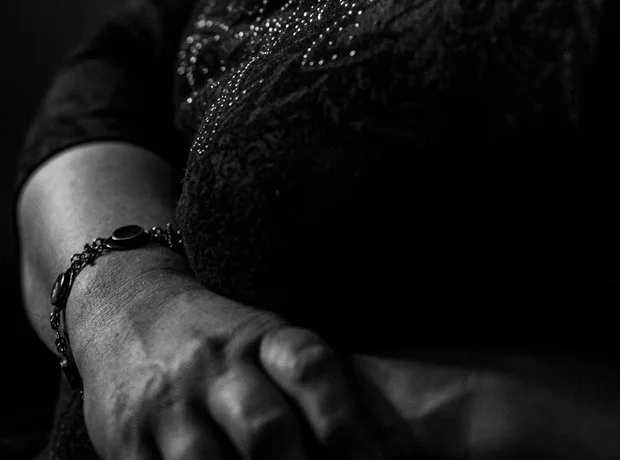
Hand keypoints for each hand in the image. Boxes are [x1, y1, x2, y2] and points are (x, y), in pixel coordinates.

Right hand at [73, 273, 384, 457]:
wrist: (122, 302)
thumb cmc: (217, 337)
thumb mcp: (265, 338)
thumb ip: (309, 384)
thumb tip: (375, 439)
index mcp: (262, 337)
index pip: (312, 369)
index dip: (347, 421)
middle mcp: (217, 366)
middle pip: (266, 429)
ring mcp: (170, 404)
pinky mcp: (128, 439)